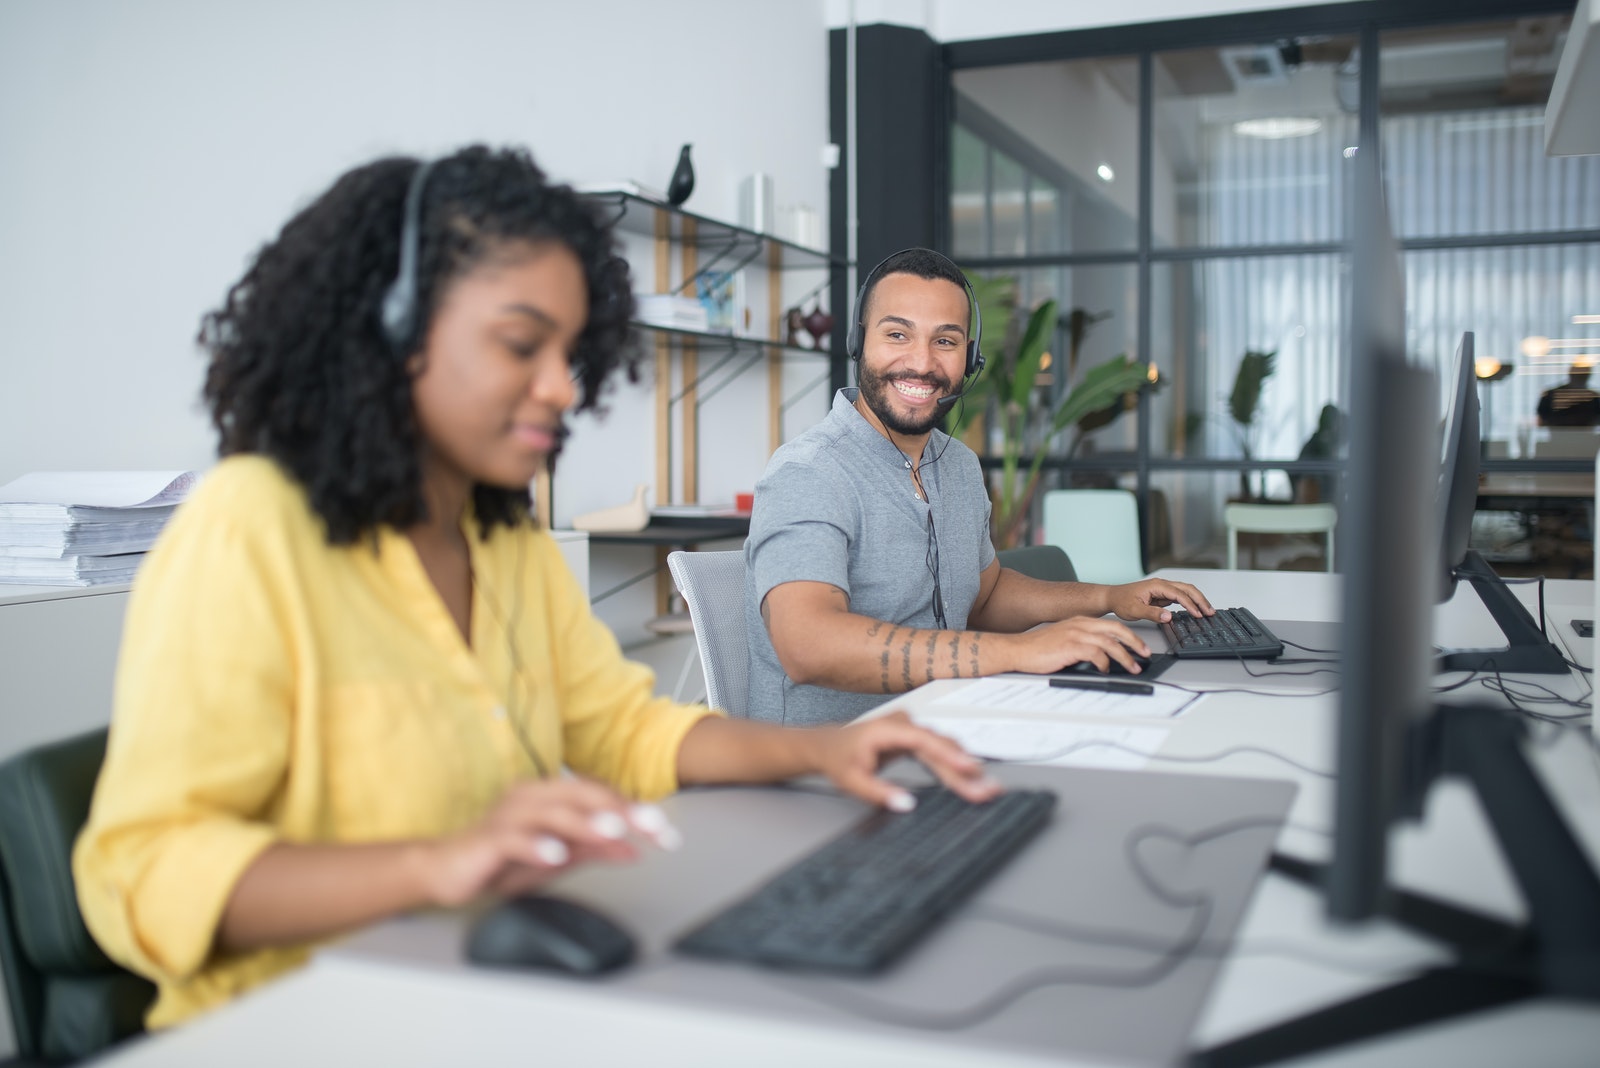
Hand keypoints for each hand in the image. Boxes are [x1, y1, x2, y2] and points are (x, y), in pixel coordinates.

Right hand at [421, 777, 670, 906]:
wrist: (444, 871)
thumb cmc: (500, 860)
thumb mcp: (557, 857)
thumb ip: (594, 850)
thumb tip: (634, 849)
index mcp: (550, 797)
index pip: (600, 797)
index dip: (635, 812)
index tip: (666, 833)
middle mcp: (531, 797)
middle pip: (582, 796)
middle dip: (620, 810)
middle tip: (651, 826)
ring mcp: (508, 815)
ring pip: (552, 812)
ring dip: (585, 822)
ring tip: (612, 831)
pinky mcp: (486, 839)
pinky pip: (514, 839)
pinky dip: (538, 846)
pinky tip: (556, 855)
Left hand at [811, 710, 1001, 810]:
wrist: (826, 745)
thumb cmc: (837, 759)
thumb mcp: (851, 781)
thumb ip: (879, 793)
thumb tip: (907, 804)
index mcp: (888, 729)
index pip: (925, 740)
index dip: (949, 754)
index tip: (970, 768)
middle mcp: (903, 724)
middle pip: (940, 748)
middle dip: (965, 770)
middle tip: (987, 789)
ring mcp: (910, 730)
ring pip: (943, 751)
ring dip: (965, 770)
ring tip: (987, 789)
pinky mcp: (914, 740)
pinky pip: (938, 754)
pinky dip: (954, 768)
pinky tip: (971, 780)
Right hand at [1014, 614, 1151, 674]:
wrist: (1017, 650)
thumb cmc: (1037, 649)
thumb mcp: (1063, 641)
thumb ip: (1082, 644)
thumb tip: (1101, 658)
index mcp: (1079, 621)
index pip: (1112, 625)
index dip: (1129, 636)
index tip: (1139, 646)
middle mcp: (1080, 624)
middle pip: (1117, 630)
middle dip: (1135, 643)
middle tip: (1145, 654)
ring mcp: (1076, 634)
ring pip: (1110, 643)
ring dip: (1125, 657)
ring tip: (1133, 667)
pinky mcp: (1071, 646)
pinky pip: (1097, 654)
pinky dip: (1105, 663)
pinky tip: (1105, 670)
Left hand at [1107, 578, 1212, 623]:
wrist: (1113, 597)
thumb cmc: (1121, 601)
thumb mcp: (1134, 610)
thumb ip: (1152, 613)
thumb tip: (1168, 616)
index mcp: (1157, 585)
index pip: (1179, 594)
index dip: (1191, 605)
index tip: (1198, 614)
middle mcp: (1162, 585)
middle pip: (1187, 589)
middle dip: (1200, 600)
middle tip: (1210, 612)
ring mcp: (1163, 589)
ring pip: (1186, 592)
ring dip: (1197, 600)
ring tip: (1207, 611)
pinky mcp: (1162, 595)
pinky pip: (1180, 597)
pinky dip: (1190, 603)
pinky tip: (1195, 610)